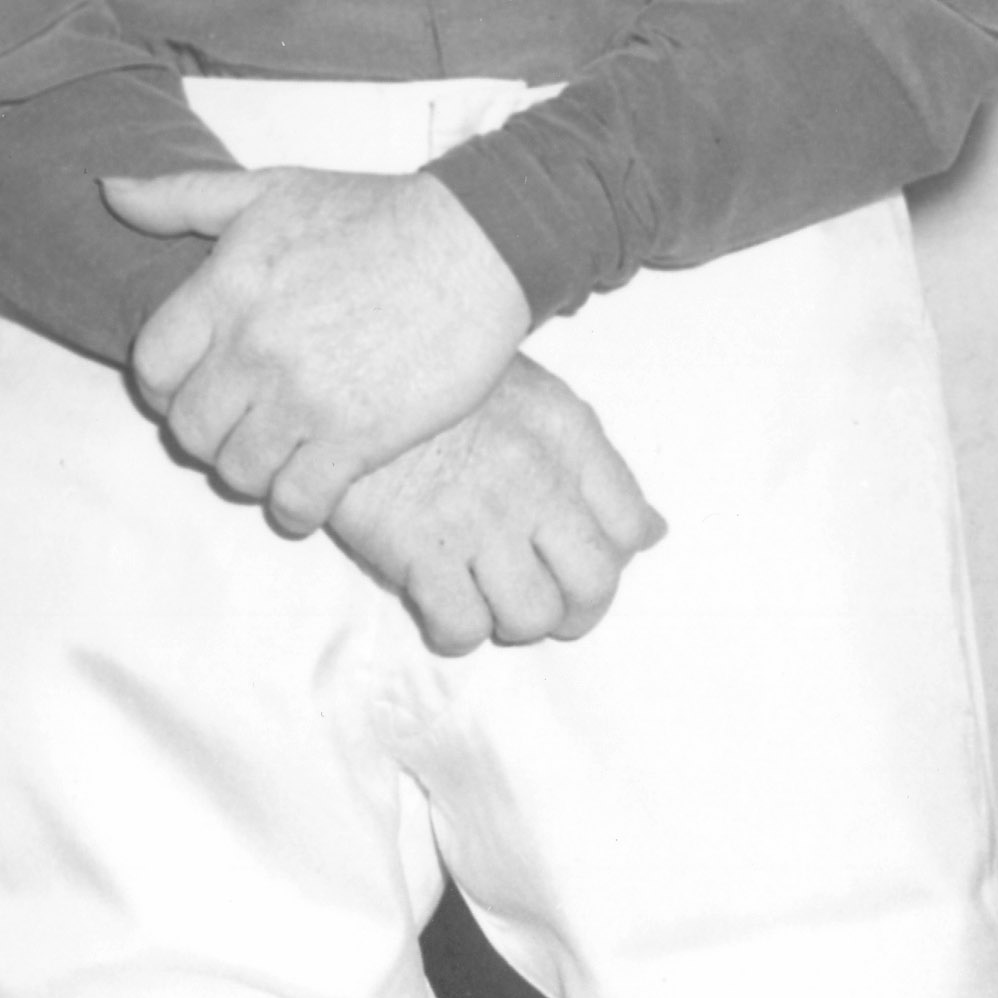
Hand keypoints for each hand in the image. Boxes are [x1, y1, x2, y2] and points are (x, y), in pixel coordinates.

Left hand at [106, 164, 532, 532]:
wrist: (477, 245)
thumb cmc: (375, 214)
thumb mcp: (271, 189)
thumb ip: (182, 198)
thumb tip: (109, 192)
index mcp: (226, 289)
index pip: (152, 368)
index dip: (168, 384)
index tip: (198, 383)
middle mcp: (254, 348)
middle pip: (189, 430)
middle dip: (210, 432)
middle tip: (243, 421)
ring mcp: (304, 399)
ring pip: (236, 473)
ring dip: (253, 469)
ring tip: (280, 451)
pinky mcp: (357, 439)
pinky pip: (295, 503)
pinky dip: (296, 505)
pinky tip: (314, 484)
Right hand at [322, 361, 664, 655]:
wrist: (343, 367)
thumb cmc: (437, 385)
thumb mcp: (530, 398)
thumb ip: (592, 464)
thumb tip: (654, 531)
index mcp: (564, 431)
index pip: (629, 526)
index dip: (610, 558)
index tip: (574, 559)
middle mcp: (533, 475)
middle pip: (595, 585)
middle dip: (575, 611)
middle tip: (541, 602)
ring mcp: (478, 515)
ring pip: (534, 617)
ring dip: (513, 621)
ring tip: (485, 597)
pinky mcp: (418, 548)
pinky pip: (464, 627)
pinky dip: (456, 630)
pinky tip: (439, 600)